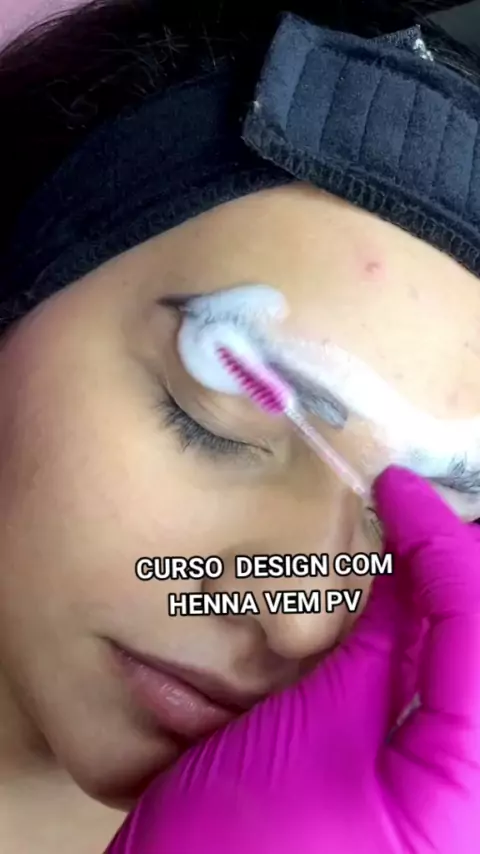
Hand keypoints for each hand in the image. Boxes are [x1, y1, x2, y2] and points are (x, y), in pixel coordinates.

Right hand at [106, 467, 479, 853]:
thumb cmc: (237, 851)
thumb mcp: (310, 738)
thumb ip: (374, 650)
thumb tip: (405, 570)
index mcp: (472, 791)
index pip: (479, 630)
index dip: (442, 545)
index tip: (396, 489)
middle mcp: (476, 795)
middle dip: (457, 570)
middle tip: (416, 514)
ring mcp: (450, 796)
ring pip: (467, 666)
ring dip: (445, 602)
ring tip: (410, 547)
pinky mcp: (424, 797)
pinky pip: (442, 699)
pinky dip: (426, 644)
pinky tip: (394, 613)